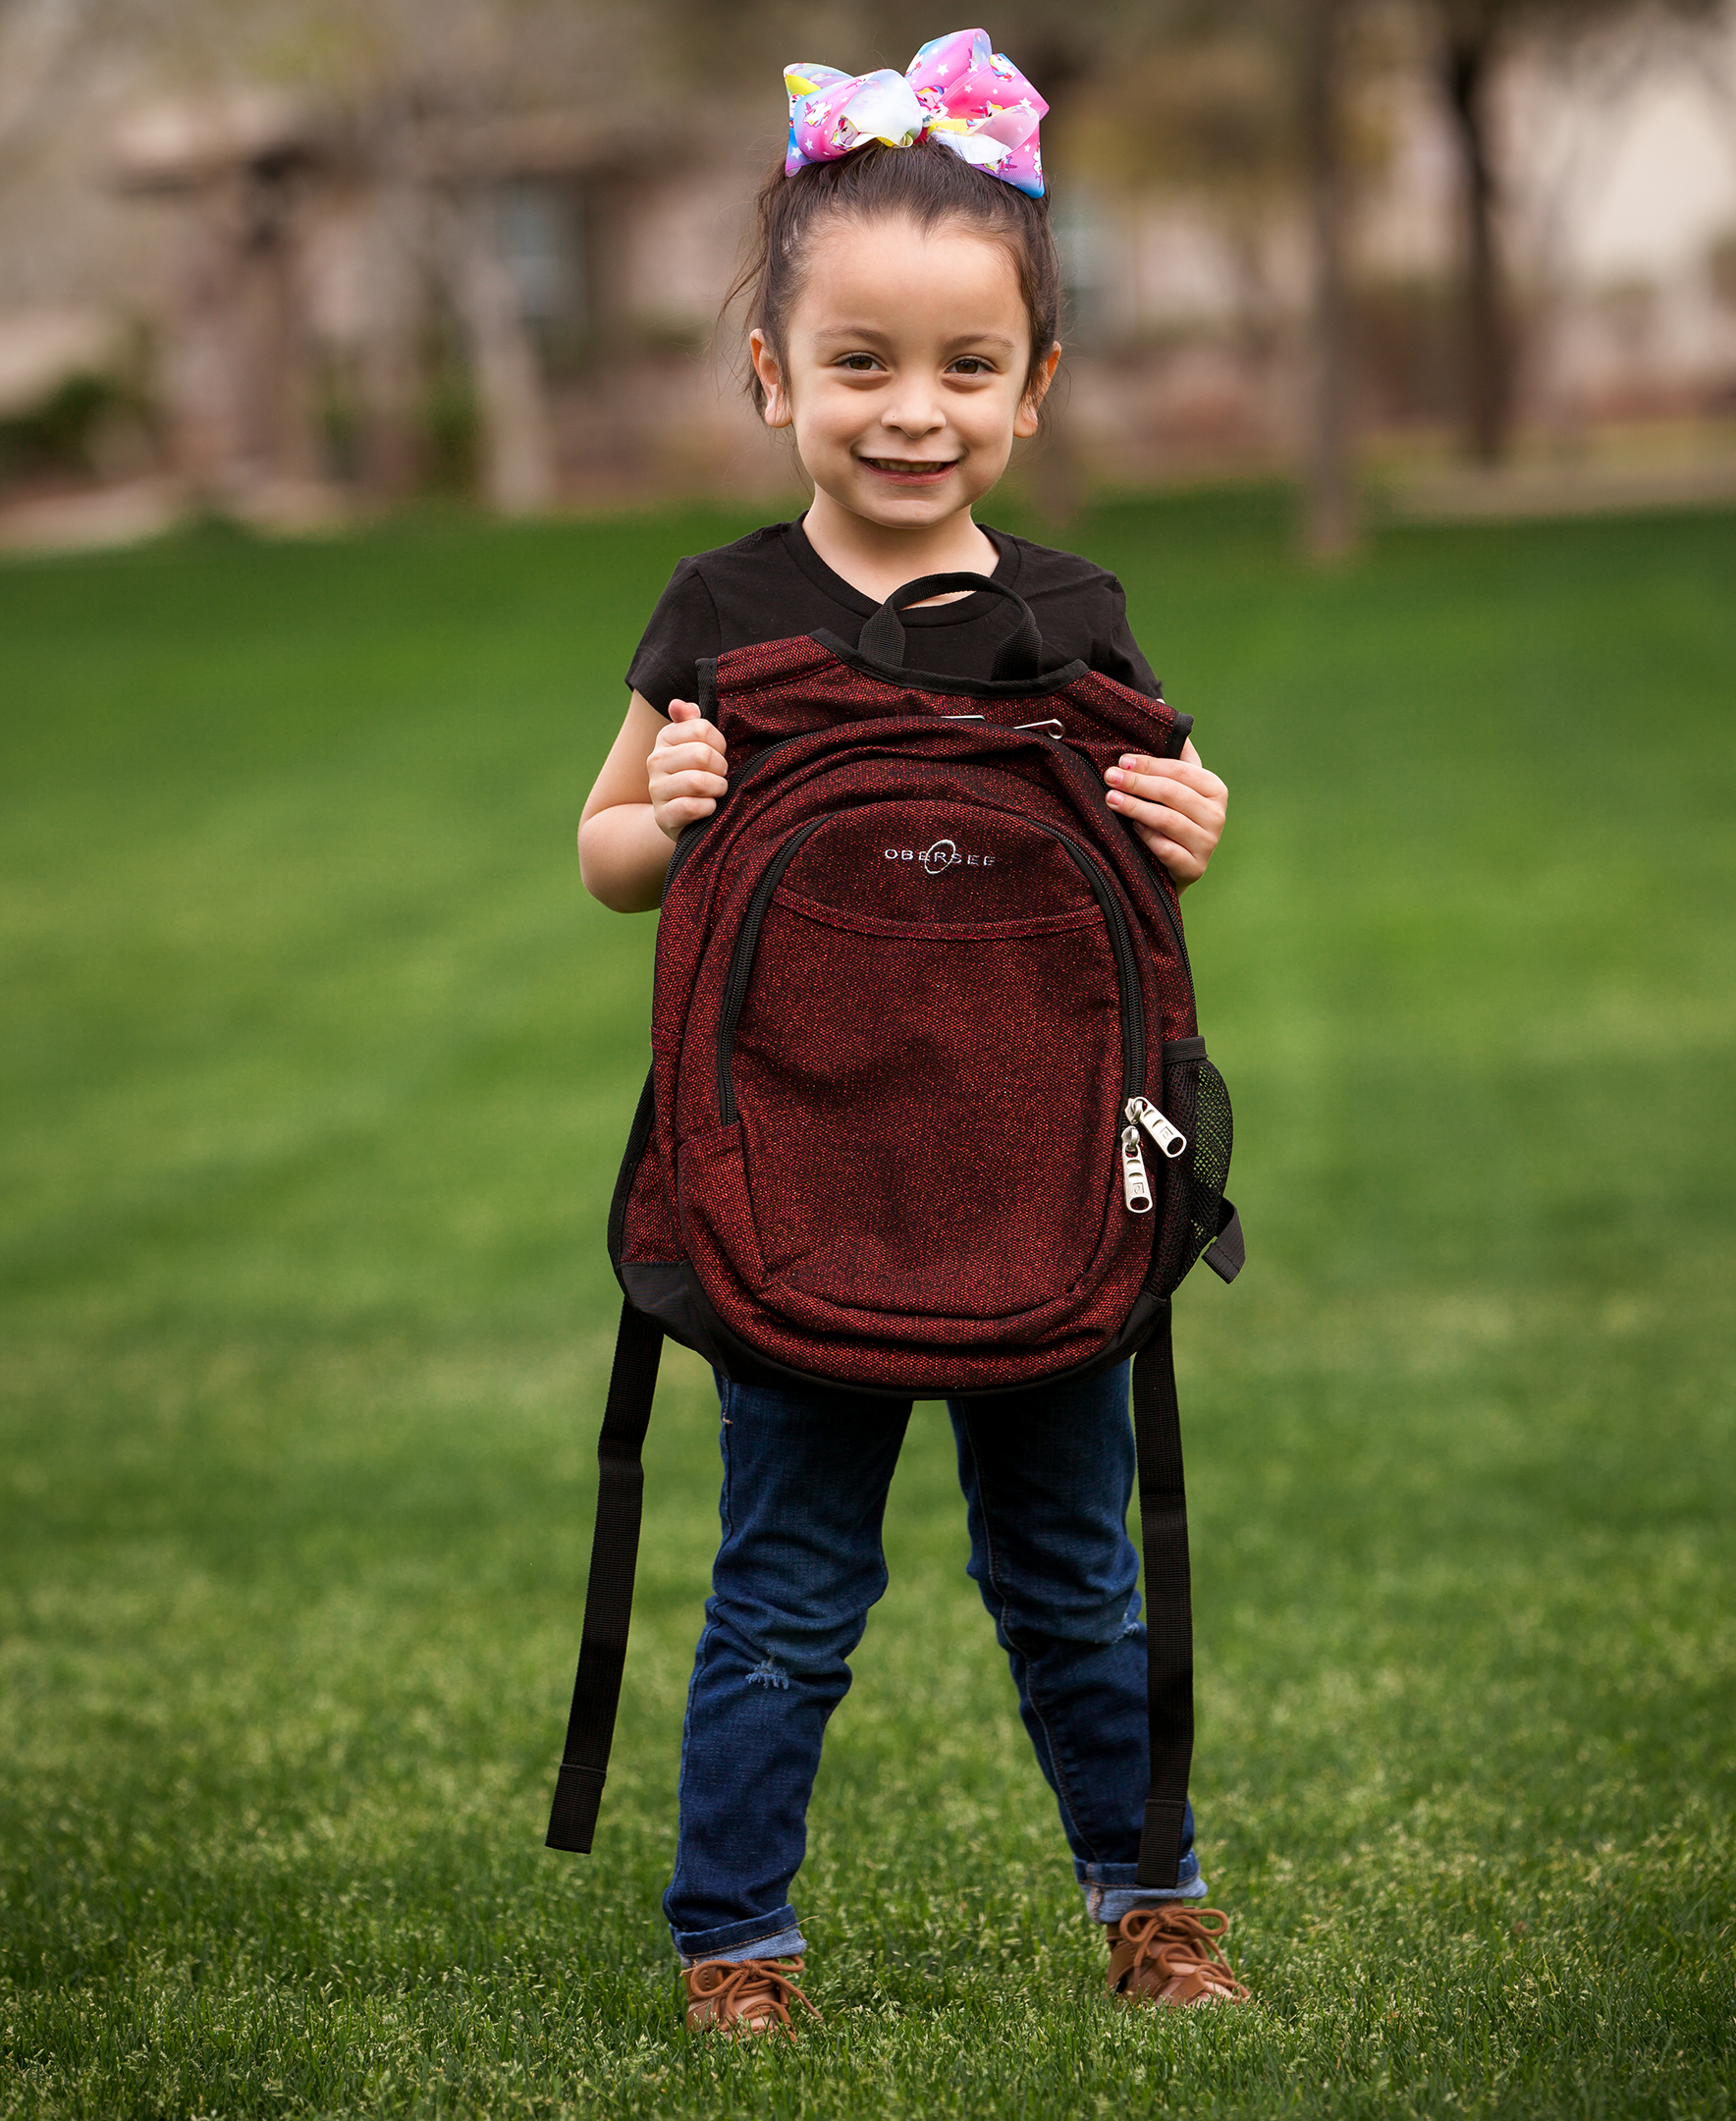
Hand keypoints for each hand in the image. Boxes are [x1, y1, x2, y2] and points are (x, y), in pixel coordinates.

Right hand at [648, 698, 728, 841]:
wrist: (679, 815)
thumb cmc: (695, 773)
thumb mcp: (695, 745)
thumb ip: (690, 721)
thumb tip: (678, 704)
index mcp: (665, 738)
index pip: (702, 729)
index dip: (719, 743)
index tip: (718, 754)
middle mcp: (655, 761)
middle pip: (702, 755)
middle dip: (720, 767)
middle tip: (720, 775)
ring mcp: (656, 789)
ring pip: (698, 782)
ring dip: (717, 788)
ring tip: (717, 790)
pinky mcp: (662, 816)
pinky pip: (692, 807)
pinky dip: (708, 808)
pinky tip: (708, 807)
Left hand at [1104, 738, 1226, 888]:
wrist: (1174, 866)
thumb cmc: (1170, 816)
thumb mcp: (1174, 785)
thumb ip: (1171, 753)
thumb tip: (1160, 706)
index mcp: (1214, 789)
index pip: (1180, 771)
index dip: (1149, 764)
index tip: (1121, 760)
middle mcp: (1217, 815)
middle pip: (1172, 793)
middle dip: (1137, 783)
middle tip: (1110, 777)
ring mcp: (1208, 843)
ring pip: (1168, 820)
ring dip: (1136, 808)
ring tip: (1111, 799)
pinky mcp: (1195, 868)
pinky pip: (1167, 849)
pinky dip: (1147, 837)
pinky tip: (1131, 828)